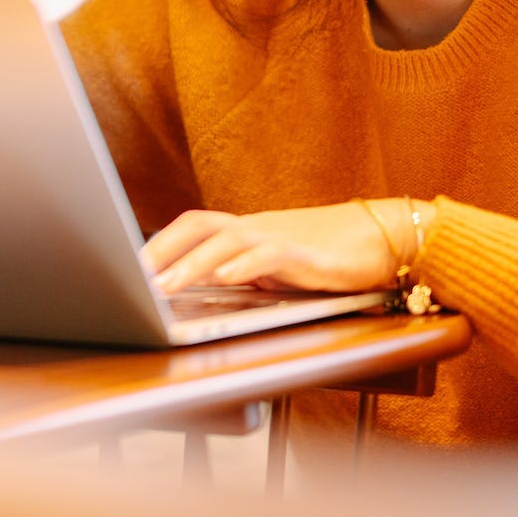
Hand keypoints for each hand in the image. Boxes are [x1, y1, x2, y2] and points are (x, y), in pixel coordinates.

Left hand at [142, 201, 419, 294]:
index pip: (193, 227)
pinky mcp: (308, 255)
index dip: (159, 243)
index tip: (128, 266)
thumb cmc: (333, 256)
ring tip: (162, 287)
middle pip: (198, 225)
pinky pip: (268, 255)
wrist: (389, 238)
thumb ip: (247, 275)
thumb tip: (205, 291)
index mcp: (248, 231)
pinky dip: (242, 266)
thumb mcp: (280, 269)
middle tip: (131, 276)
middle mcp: (258, 228)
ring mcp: (281, 237)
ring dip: (190, 263)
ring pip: (226, 240)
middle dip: (161, 249)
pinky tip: (223, 279)